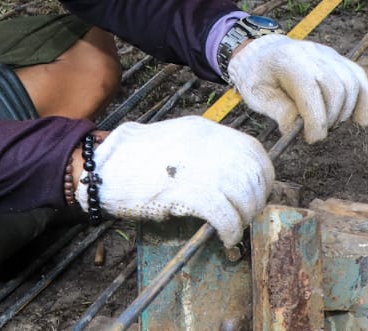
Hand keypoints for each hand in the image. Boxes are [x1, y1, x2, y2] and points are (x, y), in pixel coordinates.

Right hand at [87, 118, 272, 245]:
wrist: (105, 167)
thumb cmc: (136, 158)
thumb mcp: (175, 139)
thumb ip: (202, 150)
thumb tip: (230, 173)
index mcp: (204, 130)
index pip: (252, 150)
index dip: (262, 176)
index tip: (258, 193)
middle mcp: (207, 145)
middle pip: (252, 174)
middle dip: (256, 199)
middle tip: (247, 215)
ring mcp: (198, 167)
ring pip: (243, 194)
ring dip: (245, 216)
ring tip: (236, 228)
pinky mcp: (187, 192)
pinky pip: (224, 214)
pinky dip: (231, 229)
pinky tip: (226, 238)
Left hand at [227, 34, 367, 143]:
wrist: (262, 52)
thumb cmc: (258, 76)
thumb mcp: (258, 95)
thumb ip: (279, 110)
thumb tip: (297, 127)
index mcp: (288, 61)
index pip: (311, 90)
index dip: (316, 120)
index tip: (311, 138)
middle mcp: (313, 54)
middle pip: (337, 87)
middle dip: (331, 118)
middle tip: (317, 132)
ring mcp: (329, 55)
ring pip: (353, 82)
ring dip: (347, 111)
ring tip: (330, 123)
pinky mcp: (339, 60)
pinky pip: (360, 78)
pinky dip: (366, 100)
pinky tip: (361, 118)